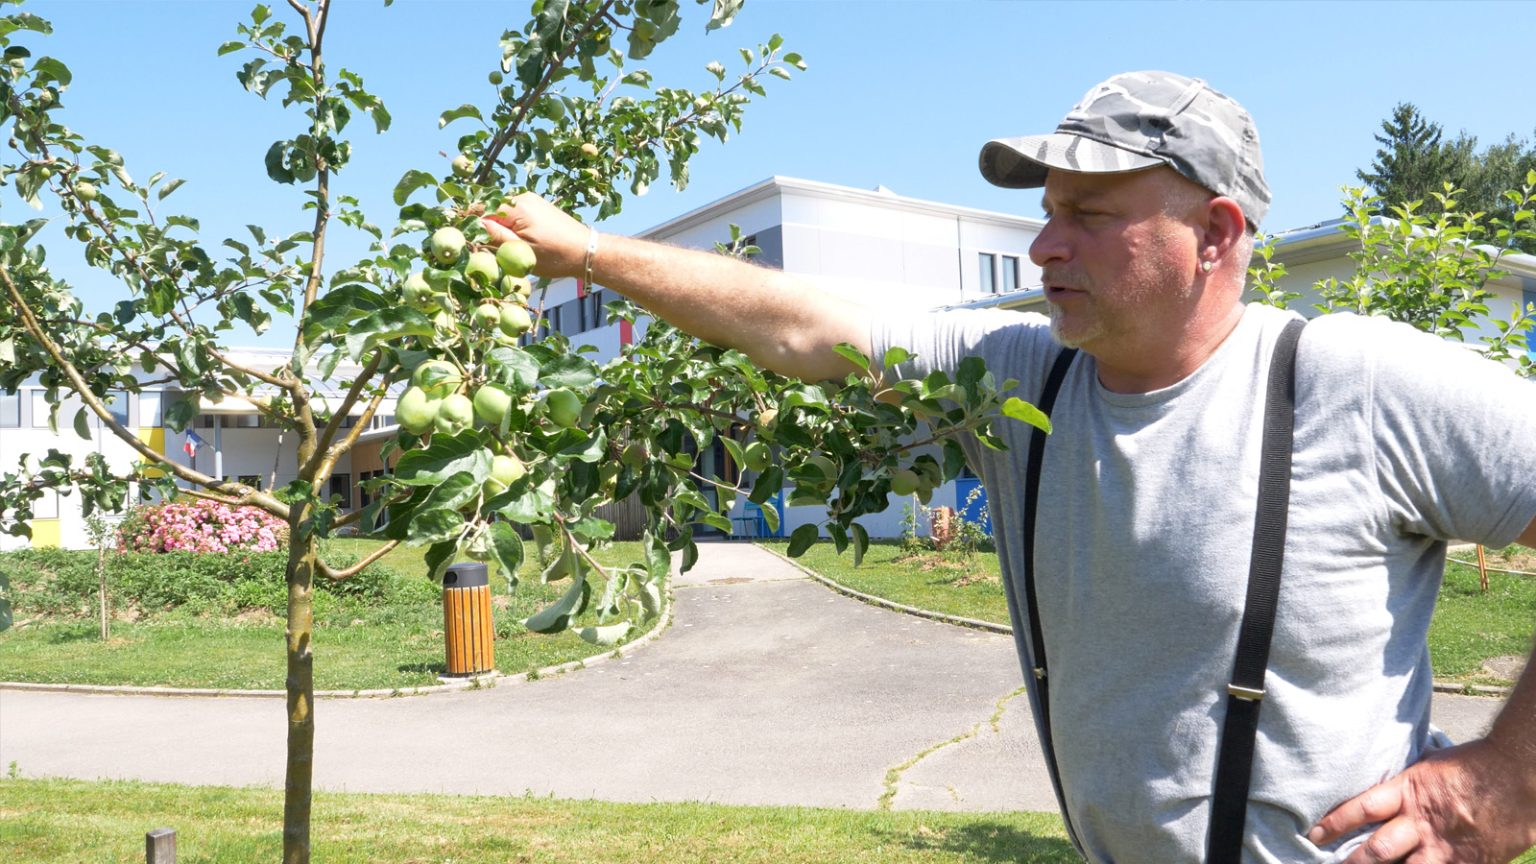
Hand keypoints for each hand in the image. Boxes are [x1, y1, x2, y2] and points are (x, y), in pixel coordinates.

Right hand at [480, 193, 589, 278]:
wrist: (586, 251)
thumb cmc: (556, 256)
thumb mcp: (521, 251)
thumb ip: (495, 237)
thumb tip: (472, 226)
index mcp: (517, 207)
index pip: (481, 210)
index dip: (473, 225)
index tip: (472, 242)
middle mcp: (523, 198)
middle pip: (492, 210)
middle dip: (488, 228)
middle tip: (493, 249)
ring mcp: (531, 200)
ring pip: (503, 213)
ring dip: (501, 228)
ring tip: (511, 246)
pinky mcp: (538, 206)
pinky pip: (515, 213)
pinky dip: (513, 226)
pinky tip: (522, 240)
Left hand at [1308, 739, 1535, 862]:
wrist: (1519, 774)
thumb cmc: (1473, 764)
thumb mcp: (1429, 765)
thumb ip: (1404, 782)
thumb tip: (1379, 782)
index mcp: (1409, 792)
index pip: (1362, 809)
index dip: (1335, 823)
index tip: (1313, 834)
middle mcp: (1423, 823)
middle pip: (1378, 849)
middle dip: (1353, 862)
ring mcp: (1446, 848)